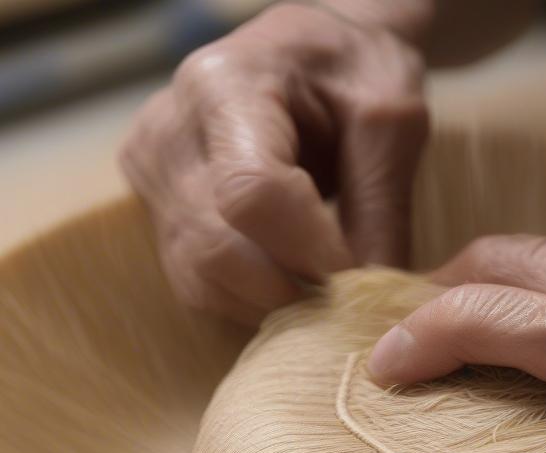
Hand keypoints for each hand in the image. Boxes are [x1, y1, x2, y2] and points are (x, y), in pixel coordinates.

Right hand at [121, 2, 427, 324]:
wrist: (313, 55)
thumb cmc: (354, 71)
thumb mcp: (390, 122)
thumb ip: (382, 208)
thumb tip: (374, 302)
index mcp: (224, 86)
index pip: (250, 194)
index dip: (310, 254)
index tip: (361, 277)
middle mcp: (169, 132)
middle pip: (218, 250)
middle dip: (294, 288)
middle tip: (350, 294)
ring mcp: (153, 177)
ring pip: (204, 280)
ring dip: (275, 304)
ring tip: (326, 287)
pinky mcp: (159, 214)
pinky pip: (201, 286)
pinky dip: (254, 301)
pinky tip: (294, 282)